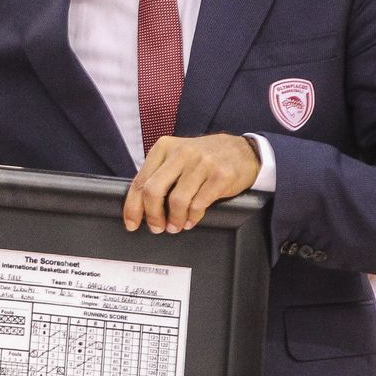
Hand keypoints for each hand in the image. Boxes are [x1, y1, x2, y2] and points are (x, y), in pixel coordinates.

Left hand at [123, 134, 259, 233]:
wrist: (243, 150)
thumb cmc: (205, 158)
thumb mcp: (178, 156)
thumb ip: (159, 174)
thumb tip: (139, 205)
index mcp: (164, 147)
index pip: (140, 181)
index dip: (132, 207)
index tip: (131, 223)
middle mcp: (181, 152)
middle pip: (153, 191)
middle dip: (152, 215)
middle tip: (156, 227)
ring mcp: (202, 163)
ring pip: (176, 201)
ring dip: (174, 220)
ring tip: (176, 226)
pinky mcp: (220, 175)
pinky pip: (198, 204)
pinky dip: (192, 217)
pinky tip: (191, 220)